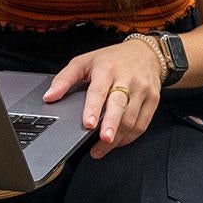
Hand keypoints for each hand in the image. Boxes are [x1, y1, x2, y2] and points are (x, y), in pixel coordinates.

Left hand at [44, 37, 162, 157]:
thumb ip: (65, 78)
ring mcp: (142, 89)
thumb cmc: (112, 59)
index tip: (88, 123)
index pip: (99, 90)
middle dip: (111, 125)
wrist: (146, 52)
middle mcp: (127, 78)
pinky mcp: (153, 99)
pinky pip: (142, 123)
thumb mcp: (85, 62)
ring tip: (101, 149)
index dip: (93, 108)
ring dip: (117, 138)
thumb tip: (49, 96)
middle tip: (104, 139)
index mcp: (107, 69)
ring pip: (131, 118)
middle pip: (119, 105)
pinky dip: (130, 137)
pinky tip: (117, 142)